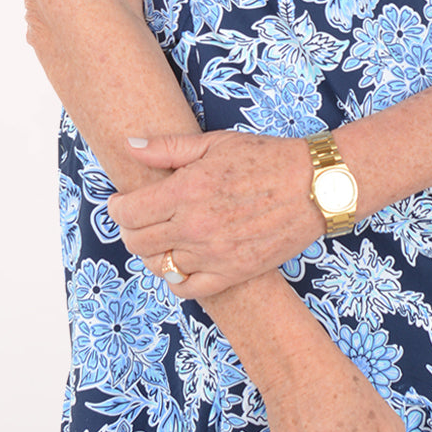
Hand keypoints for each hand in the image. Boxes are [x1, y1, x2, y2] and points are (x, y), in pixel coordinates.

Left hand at [107, 130, 323, 298]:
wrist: (314, 186)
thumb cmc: (266, 158)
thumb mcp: (215, 142)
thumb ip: (167, 148)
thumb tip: (129, 144)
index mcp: (187, 190)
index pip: (128, 213)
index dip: (117, 208)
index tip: (121, 202)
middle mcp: (194, 226)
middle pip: (138, 242)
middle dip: (130, 229)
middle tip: (139, 218)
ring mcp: (213, 254)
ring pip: (160, 266)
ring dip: (154, 252)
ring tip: (163, 236)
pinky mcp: (232, 273)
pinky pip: (187, 289)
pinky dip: (176, 279)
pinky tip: (182, 262)